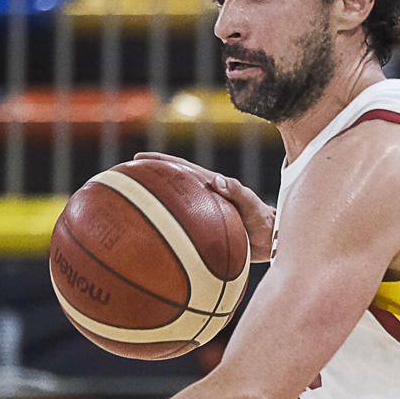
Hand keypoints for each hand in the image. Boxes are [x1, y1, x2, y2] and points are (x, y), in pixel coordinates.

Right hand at [130, 152, 276, 259]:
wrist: (272, 240)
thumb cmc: (265, 220)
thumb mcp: (252, 204)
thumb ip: (237, 191)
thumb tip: (217, 181)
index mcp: (212, 185)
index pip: (182, 169)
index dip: (161, 162)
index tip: (138, 158)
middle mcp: (204, 197)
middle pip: (173, 185)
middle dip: (151, 179)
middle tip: (126, 178)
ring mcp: (203, 213)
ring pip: (175, 207)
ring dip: (156, 205)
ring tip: (133, 206)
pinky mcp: (206, 229)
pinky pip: (183, 228)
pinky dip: (169, 230)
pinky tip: (156, 240)